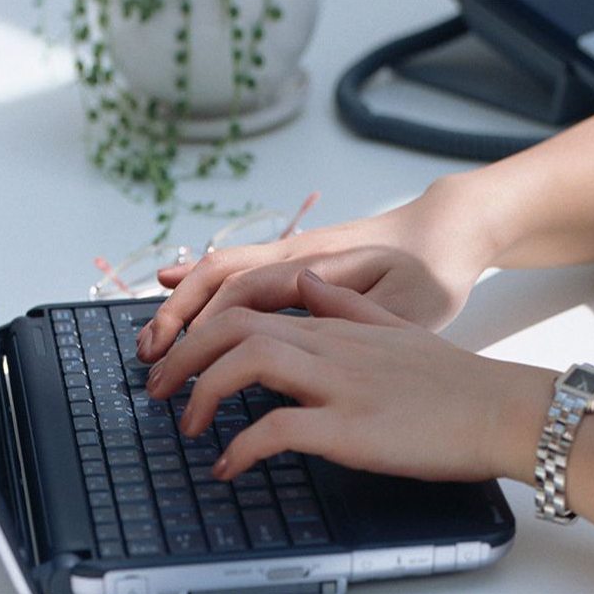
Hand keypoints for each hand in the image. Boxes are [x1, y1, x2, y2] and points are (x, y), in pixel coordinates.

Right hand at [134, 179, 501, 362]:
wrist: (445, 231)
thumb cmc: (432, 272)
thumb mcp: (409, 306)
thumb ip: (358, 315)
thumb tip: (301, 318)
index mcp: (314, 268)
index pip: (241, 295)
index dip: (204, 327)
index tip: (178, 362)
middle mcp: (291, 255)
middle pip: (215, 279)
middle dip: (176, 318)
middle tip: (148, 361)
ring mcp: (288, 256)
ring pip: (219, 273)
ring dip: (181, 305)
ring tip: (151, 343)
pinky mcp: (293, 263)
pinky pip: (234, 270)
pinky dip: (199, 284)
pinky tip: (172, 291)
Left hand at [142, 269, 553, 482]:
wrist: (506, 410)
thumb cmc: (455, 382)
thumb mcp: (394, 328)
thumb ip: (344, 303)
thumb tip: (305, 282)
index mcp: (335, 325)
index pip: (247, 308)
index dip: (199, 329)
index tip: (175, 358)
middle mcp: (330, 346)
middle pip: (233, 327)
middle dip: (182, 355)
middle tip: (156, 390)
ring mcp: (339, 384)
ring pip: (246, 363)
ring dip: (201, 393)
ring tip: (185, 426)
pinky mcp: (350, 428)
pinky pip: (276, 429)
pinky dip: (241, 447)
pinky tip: (228, 466)